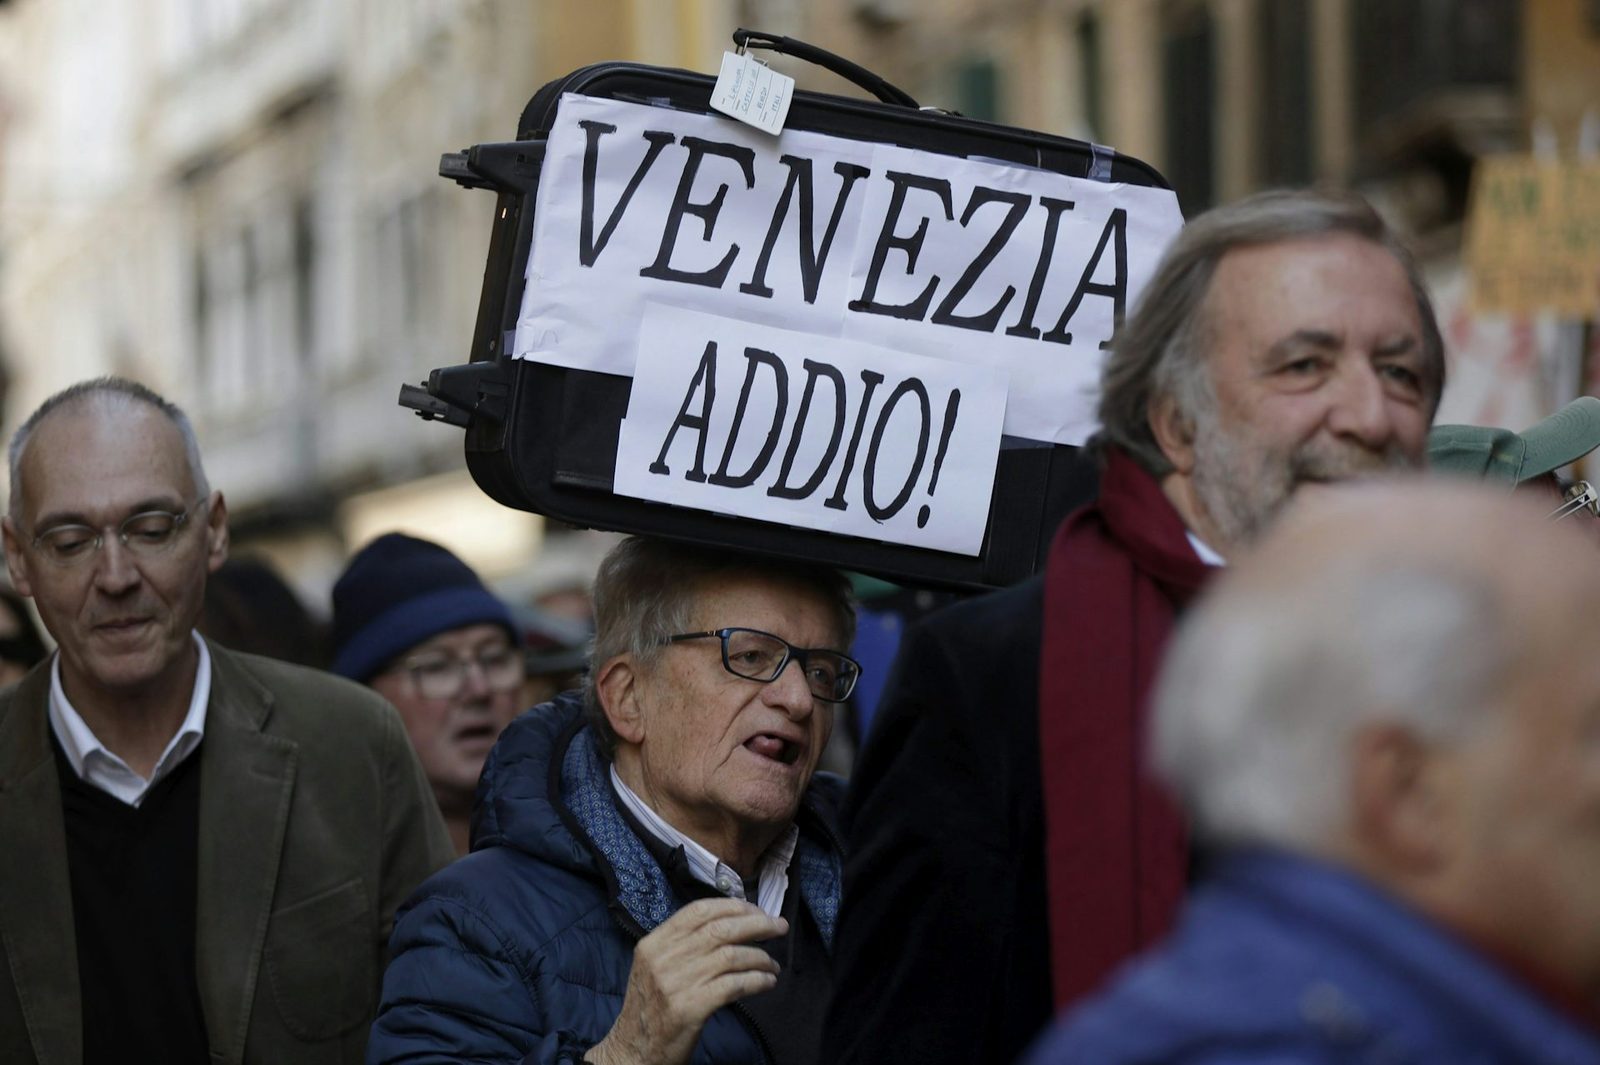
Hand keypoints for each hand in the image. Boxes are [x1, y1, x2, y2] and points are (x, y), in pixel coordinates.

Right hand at [584, 897, 786, 1064]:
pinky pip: (734, 985)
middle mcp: (663, 959)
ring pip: (731, 956)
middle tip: (778, 927)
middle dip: (757, 924)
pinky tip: (767, 982)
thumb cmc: (650, 1009)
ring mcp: (676, 983)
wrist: (633, 1052)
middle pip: (719, 929)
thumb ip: (682, 945)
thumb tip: (730, 924)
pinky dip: (757, 980)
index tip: (756, 911)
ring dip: (760, 958)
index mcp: (654, 943)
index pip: (699, 911)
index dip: (733, 907)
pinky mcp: (690, 1008)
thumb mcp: (654, 967)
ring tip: (773, 965)